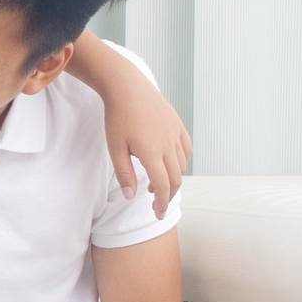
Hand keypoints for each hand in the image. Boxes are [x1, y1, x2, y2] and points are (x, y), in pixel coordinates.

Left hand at [103, 82, 190, 220]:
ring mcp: (176, 134)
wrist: (128, 87)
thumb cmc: (117, 118)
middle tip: (157, 204)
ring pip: (182, 165)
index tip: (158, 214)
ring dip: (173, 179)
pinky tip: (169, 164)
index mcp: (152, 152)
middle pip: (175, 178)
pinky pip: (186, 149)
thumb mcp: (115, 148)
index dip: (161, 203)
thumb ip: (124, 173)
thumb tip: (132, 196)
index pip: (162, 185)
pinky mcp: (179, 125)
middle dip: (168, 195)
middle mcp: (168, 144)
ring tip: (156, 184)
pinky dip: (182, 162)